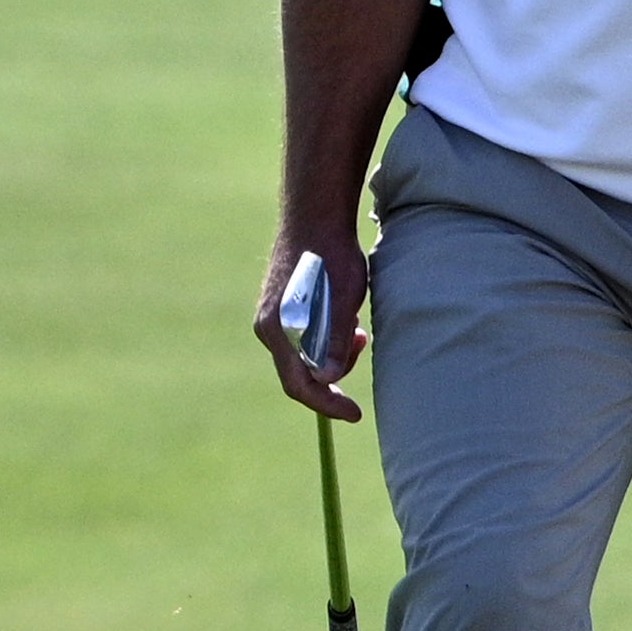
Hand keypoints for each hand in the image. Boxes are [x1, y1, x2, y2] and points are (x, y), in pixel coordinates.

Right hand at [252, 230, 366, 422]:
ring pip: (303, 355)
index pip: (299, 385)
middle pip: (301, 373)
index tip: (355, 414)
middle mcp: (268, 328)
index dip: (328, 404)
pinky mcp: (279, 307)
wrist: (314, 216)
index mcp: (278, 329)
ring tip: (358, 329)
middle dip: (335, 372)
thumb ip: (334, 340)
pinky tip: (344, 316)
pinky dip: (325, 337)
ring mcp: (271, 317)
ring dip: (332, 352)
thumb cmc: (331, 255)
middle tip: (363, 346)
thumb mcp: (343, 299)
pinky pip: (301, 337)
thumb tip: (327, 379)